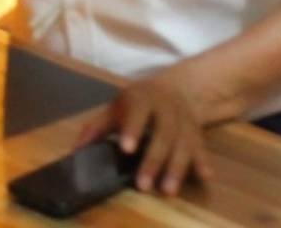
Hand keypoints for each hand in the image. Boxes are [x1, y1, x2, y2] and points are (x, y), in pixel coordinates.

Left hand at [77, 71, 213, 195]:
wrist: (177, 88)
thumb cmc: (138, 103)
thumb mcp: (117, 107)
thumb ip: (97, 127)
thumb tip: (76, 151)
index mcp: (142, 99)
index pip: (137, 113)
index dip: (132, 129)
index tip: (126, 149)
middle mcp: (166, 109)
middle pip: (162, 134)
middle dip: (153, 160)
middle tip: (143, 185)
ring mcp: (184, 121)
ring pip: (183, 144)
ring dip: (177, 168)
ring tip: (168, 191)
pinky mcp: (197, 133)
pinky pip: (201, 148)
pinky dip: (203, 162)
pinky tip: (204, 176)